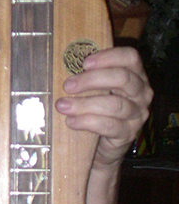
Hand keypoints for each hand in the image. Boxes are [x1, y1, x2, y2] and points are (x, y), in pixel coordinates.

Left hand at [54, 46, 152, 168]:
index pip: (130, 57)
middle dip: (92, 80)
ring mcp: (137, 114)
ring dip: (85, 104)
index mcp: (135, 75)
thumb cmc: (95, 110)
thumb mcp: (94, 90)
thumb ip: (86, 77)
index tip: (84, 63)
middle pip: (123, 78)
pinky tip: (71, 121)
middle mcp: (141, 93)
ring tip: (63, 106)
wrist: (101, 146)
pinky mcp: (129, 133)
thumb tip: (61, 67)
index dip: (108, 57)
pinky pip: (109, 126)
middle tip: (68, 86)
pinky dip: (87, 122)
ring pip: (115, 104)